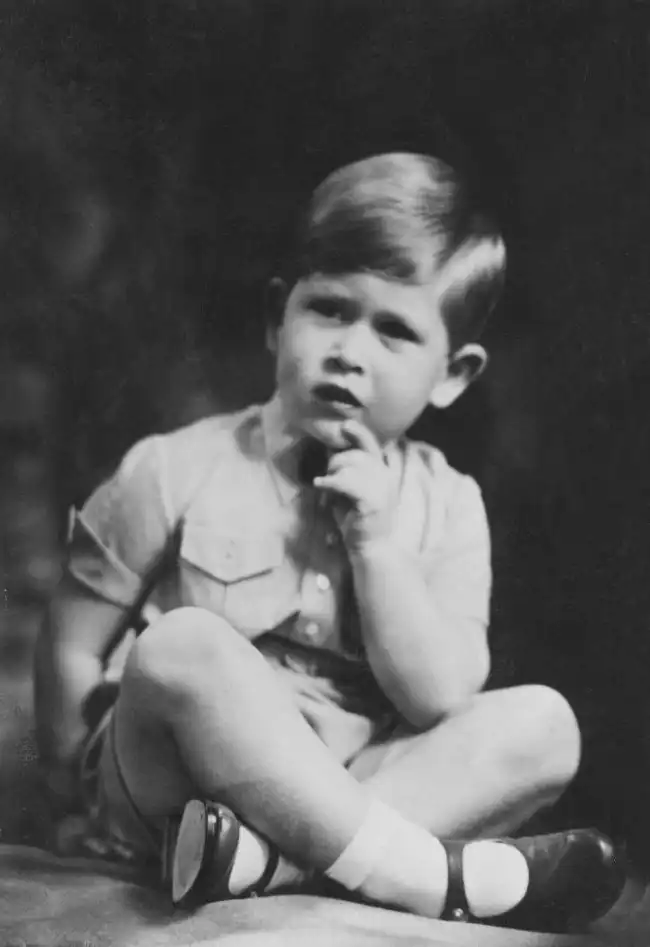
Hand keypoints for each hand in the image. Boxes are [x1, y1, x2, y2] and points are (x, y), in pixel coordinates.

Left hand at [313, 420, 395, 551]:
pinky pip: (347, 481)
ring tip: (327, 485)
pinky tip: (321, 485)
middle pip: (357, 454)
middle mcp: (385, 476)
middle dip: (336, 462)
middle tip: (328, 478)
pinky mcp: (373, 501)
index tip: (344, 426)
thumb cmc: (356, 519)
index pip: (372, 445)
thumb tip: (330, 450)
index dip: (358, 433)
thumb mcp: (351, 489)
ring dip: (334, 472)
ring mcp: (382, 488)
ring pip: (352, 465)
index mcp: (382, 472)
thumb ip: (347, 470)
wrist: (370, 548)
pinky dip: (331, 481)